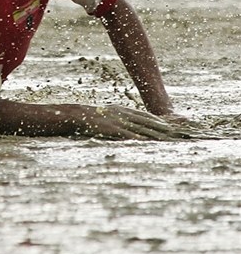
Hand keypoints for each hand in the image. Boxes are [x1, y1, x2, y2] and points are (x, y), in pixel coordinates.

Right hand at [77, 104, 192, 139]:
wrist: (78, 115)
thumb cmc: (92, 117)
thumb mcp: (108, 114)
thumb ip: (119, 118)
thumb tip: (128, 127)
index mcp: (123, 110)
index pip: (144, 115)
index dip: (157, 121)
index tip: (168, 126)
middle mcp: (124, 114)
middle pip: (147, 122)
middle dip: (161, 127)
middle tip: (174, 133)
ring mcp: (119, 122)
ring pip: (141, 129)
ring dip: (154, 135)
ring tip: (166, 140)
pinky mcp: (114, 130)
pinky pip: (129, 135)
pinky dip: (139, 139)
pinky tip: (147, 143)